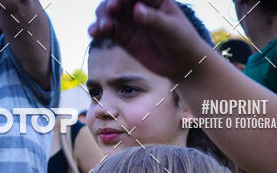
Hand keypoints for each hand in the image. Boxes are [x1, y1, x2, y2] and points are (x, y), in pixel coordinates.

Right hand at [89, 0, 205, 81]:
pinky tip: (93, 33)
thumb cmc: (182, 41)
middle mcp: (138, 5)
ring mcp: (129, 21)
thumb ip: (154, 19)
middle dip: (109, 5)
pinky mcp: (124, 37)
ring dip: (102, 17)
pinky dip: (99, 30)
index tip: (117, 4)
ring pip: (109, 13)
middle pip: (117, 0)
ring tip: (101, 28)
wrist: (182, 63)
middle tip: (110, 14)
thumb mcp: (171, 28)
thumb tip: (136, 10)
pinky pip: (108, 30)